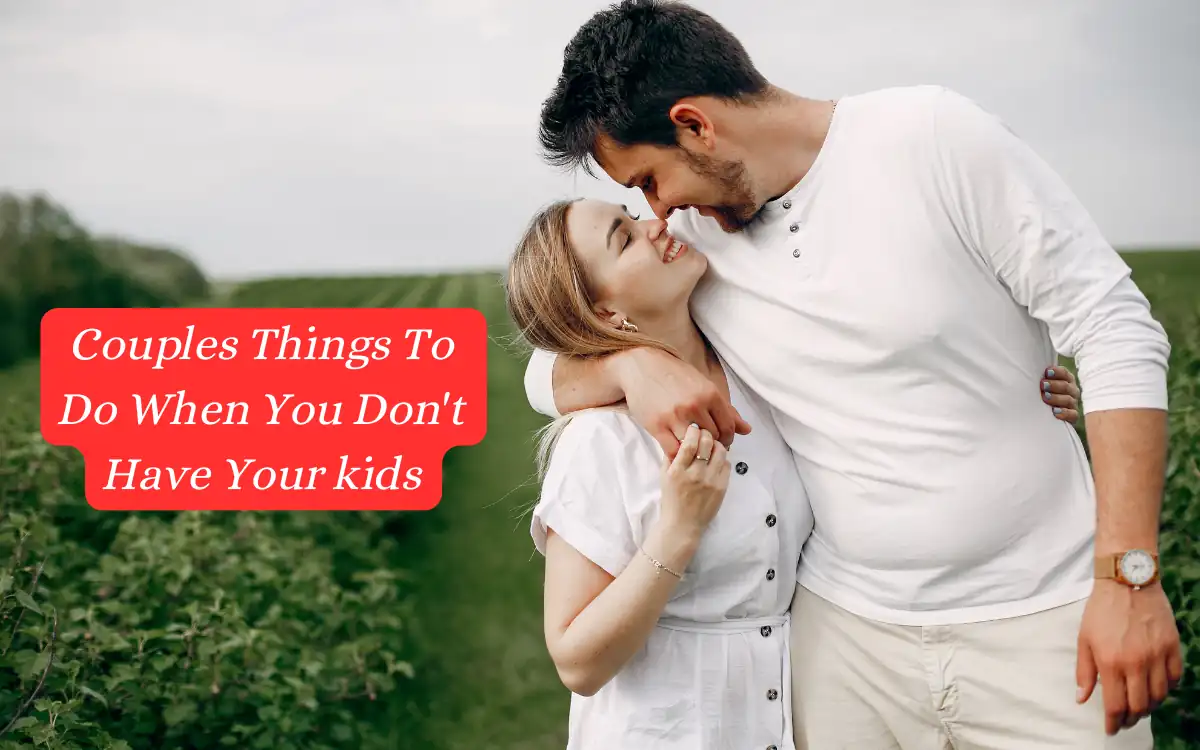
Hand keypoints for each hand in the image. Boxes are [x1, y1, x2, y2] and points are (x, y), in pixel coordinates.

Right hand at [613, 347, 750, 457]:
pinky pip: (673, 450)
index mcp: (710, 394)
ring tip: (692, 449)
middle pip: (713, 439)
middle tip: (706, 447)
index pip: (728, 427)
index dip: (728, 439)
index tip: (722, 443)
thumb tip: (746, 429)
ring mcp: (675, 417)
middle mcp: (695, 406)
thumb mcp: (704, 386)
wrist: (642, 367)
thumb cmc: (675, 376)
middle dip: (712, 446)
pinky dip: (678, 455)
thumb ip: (726, 409)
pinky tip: (678, 450)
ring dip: (695, 451)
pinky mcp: (657, 426)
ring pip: (694, 446)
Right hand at [658, 424, 730, 538]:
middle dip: (707, 434)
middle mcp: (695, 474)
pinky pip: (727, 465)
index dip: (694, 430)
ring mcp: (711, 481)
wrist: (682, 525)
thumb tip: (680, 436)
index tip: (694, 428)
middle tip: (704, 434)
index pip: (690, 442)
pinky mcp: (722, 488)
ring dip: (717, 444)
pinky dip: (722, 459)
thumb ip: (670, 456)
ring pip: (720, 451)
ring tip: (712, 446)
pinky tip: (716, 461)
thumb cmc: (671, 500)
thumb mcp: (663, 476)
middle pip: (708, 443)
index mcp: (678, 471)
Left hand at [1042, 365, 1080, 422]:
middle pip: (1066, 386)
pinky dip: (1064, 413)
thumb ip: (1042, 377)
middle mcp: (1072, 390)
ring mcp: (1073, 403)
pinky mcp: (1073, 415)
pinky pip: (1072, 414)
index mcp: (1066, 379)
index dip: (1056, 372)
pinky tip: (1055, 412)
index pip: (1064, 373)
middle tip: (1042, 385)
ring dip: (1056, 398)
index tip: (1046, 372)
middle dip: (1054, 385)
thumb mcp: (1042, 384)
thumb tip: (1030, 365)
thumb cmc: (1043, 393)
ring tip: (1045, 397)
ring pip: (1068, 399)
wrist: (1046, 414)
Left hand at [1076, 579, 1182, 734]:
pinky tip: (1157, 687)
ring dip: (1149, 706)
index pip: (1116, 705)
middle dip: (1131, 719)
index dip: (1114, 722)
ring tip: (1140, 706)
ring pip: (1159, 695)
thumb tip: (1082, 698)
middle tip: (1125, 720)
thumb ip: (1085, 671)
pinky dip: (1167, 688)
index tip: (1111, 729)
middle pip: (1139, 705)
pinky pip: (1175, 678)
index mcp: (1110, 661)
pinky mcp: (1172, 647)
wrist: (1127, 582)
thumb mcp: (1084, 639)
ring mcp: (1157, 655)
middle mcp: (1136, 662)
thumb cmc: (1100, 610)